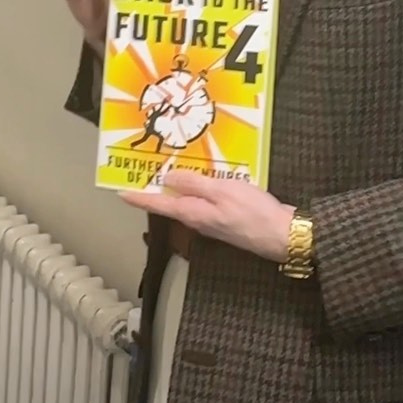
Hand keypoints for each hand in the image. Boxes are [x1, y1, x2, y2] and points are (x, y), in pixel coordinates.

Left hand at [120, 170, 294, 262]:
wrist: (282, 235)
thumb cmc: (253, 212)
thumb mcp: (222, 191)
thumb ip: (194, 184)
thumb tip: (168, 177)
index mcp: (192, 212)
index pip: (158, 204)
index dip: (139, 197)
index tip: (120, 191)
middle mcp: (198, 219)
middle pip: (171, 203)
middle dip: (156, 188)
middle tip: (143, 169)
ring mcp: (212, 220)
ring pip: (187, 201)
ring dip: (177, 187)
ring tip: (168, 167)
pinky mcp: (226, 218)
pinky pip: (204, 201)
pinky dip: (198, 188)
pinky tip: (203, 177)